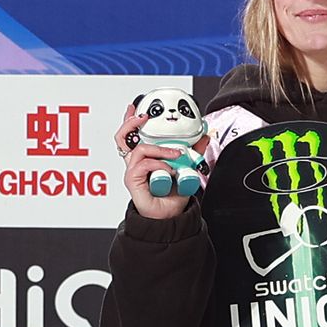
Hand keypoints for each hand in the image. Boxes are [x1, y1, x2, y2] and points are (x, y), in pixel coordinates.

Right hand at [119, 101, 197, 220]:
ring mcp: (133, 172)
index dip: (130, 121)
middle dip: (131, 123)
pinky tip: (169, 170)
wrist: (168, 216)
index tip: (136, 110)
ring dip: (160, 150)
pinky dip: (159, 165)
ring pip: (139, 149)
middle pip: (123, 138)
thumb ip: (192, 154)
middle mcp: (135, 163)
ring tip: (175, 156)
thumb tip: (203, 139)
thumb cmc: (171, 196)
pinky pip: (144, 165)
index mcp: (144, 159)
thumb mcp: (185, 169)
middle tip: (144, 118)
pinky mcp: (133, 180)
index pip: (131, 136)